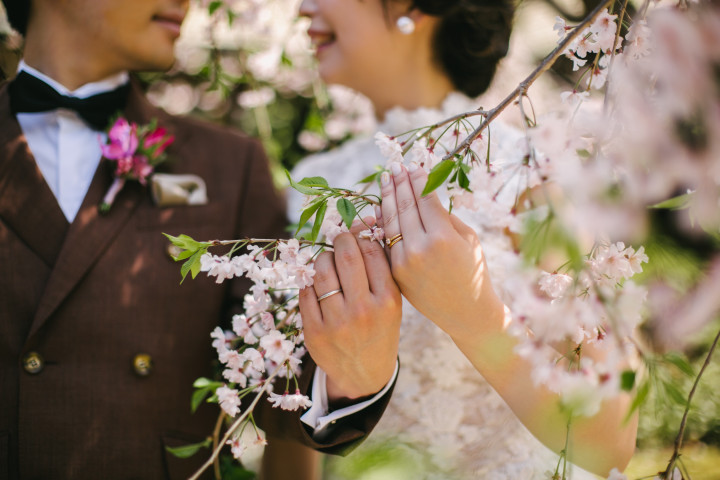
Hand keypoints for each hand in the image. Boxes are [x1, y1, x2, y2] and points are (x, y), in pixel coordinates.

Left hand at [299, 220, 400, 403]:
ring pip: (322, 272)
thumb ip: (380, 270)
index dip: (362, 237)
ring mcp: (337, 323)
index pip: (373, 253)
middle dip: (340, 240)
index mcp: (389, 301)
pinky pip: (305, 293)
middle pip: (346, 257)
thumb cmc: (379, 329)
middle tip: (339, 239)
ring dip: (322, 258)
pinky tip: (316, 282)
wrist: (365, 374)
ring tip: (327, 260)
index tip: (357, 234)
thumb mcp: (391, 303)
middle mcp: (364, 311)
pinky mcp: (314, 333)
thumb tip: (362, 226)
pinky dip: (309, 281)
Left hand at [379, 163, 505, 341]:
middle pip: (405, 206)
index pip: (425, 198)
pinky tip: (382, 207)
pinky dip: (383, 222)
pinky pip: (386, 241)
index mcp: (443, 237)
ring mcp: (404, 262)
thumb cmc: (473, 271)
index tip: (412, 165)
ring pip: (390, 222)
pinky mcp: (395, 273)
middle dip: (399, 183)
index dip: (418, 179)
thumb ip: (444, 216)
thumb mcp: (468, 239)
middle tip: (394, 166)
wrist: (466, 312)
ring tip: (385, 180)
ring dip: (387, 198)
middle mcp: (420, 248)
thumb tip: (422, 193)